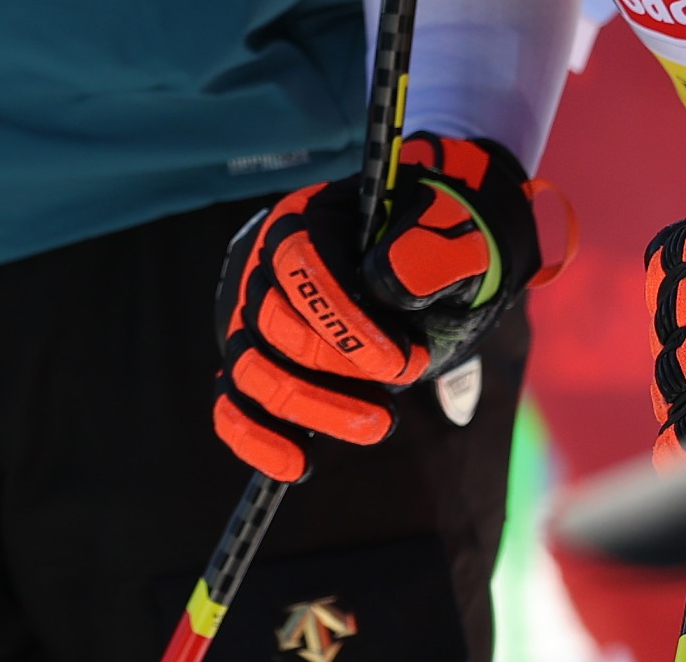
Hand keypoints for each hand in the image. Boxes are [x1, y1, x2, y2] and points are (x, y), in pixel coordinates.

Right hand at [211, 134, 563, 480]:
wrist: (441, 269)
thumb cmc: (441, 250)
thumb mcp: (455, 239)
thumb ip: (429, 252)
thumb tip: (389, 286)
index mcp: (311, 219)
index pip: (298, 263)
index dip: (342, 319)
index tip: (397, 360)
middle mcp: (269, 266)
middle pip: (271, 323)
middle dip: (335, 368)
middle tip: (396, 391)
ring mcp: (256, 320)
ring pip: (249, 368)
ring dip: (310, 408)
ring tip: (378, 424)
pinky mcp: (258, 366)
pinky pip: (231, 406)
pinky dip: (256, 439)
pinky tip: (298, 465)